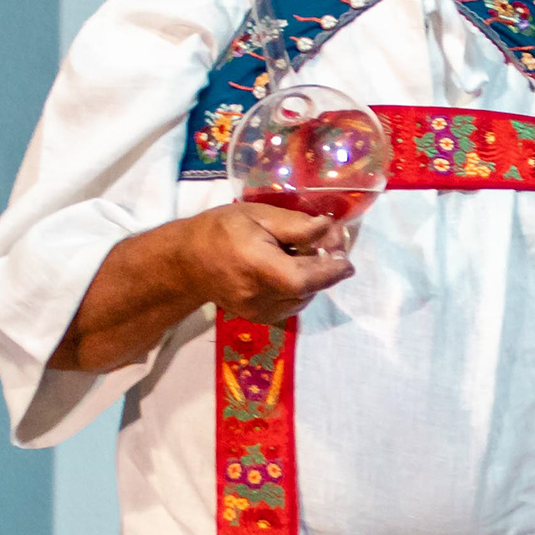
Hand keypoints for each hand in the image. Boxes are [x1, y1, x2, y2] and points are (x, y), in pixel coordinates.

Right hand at [177, 198, 357, 324]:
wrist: (187, 262)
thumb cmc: (221, 230)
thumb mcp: (257, 215)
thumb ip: (295, 225)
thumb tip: (329, 229)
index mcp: (257, 266)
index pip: (303, 278)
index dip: (330, 270)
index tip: (346, 259)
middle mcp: (258, 295)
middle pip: (307, 288)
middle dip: (324, 268)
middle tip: (330, 245)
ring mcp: (258, 312)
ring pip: (303, 299)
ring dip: (312, 279)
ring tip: (304, 255)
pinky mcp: (259, 319)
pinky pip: (292, 306)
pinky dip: (300, 289)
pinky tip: (290, 270)